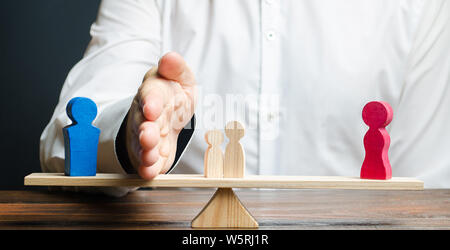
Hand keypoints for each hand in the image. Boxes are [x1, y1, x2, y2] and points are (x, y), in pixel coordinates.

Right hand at [125, 52, 196, 179]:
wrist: (167, 115)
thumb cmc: (173, 95)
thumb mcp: (180, 78)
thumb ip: (176, 69)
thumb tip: (170, 58)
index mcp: (153, 93)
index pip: (150, 95)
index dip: (151, 102)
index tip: (152, 108)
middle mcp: (145, 116)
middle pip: (143, 123)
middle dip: (146, 131)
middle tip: (149, 136)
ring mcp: (146, 136)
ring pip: (143, 145)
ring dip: (146, 151)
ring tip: (150, 156)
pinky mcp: (151, 154)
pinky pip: (147, 162)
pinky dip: (148, 168)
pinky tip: (150, 172)